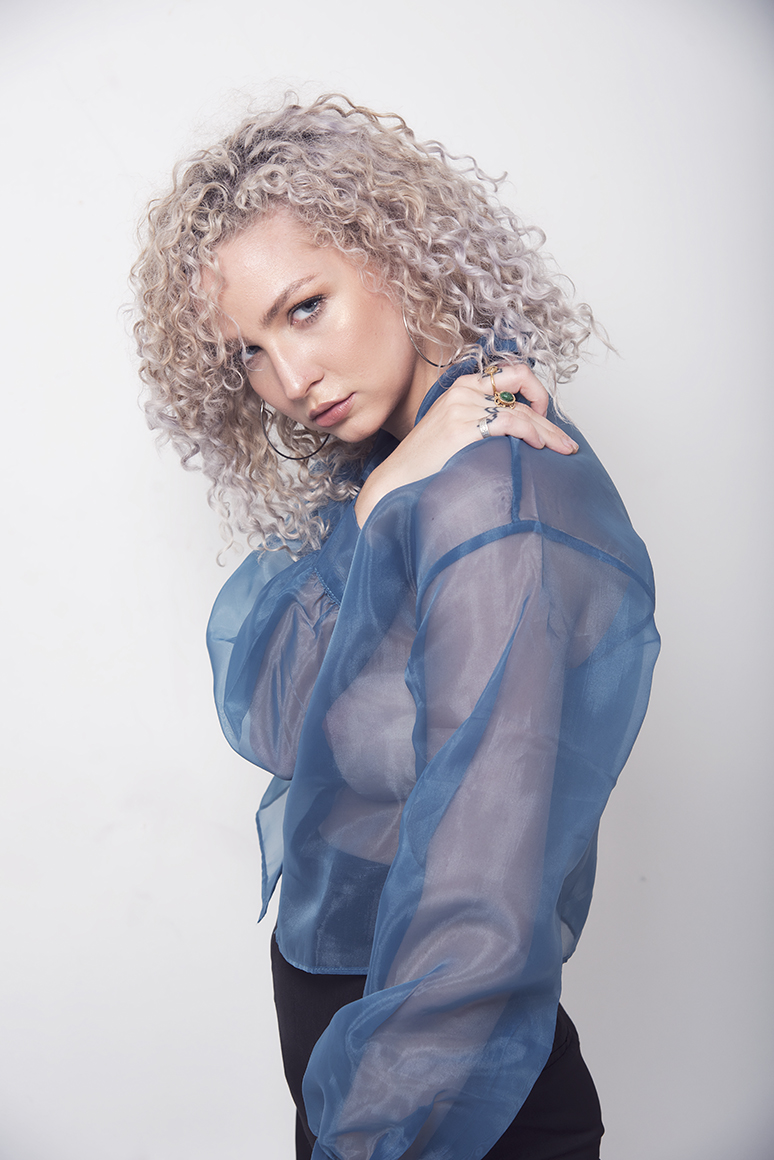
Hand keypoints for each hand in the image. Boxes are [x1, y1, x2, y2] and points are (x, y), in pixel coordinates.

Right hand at [355, 364, 577, 525]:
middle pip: (521, 394)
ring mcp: (462, 407)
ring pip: (521, 410)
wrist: (399, 479)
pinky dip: (529, 433)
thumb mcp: (456, 431)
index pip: (513, 376)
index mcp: (464, 387)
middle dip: (549, 420)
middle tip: (566, 444)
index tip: (545, 418)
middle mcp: (464, 391)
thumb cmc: (427, 463)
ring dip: (548, 432)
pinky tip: (538, 447)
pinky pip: (508, 422)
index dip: (536, 393)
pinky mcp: (462, 426)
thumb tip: (520, 433)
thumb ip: (483, 422)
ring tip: (563, 450)